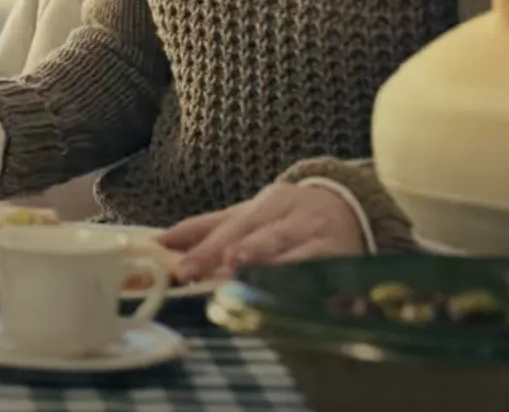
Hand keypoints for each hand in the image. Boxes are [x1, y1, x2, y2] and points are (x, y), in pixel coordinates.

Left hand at [158, 183, 365, 281]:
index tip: (184, 269)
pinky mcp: (347, 262)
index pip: (233, 228)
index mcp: (265, 205)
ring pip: (300, 256)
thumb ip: (204, 229)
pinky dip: (319, 290)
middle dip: (246, 253)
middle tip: (225, 270)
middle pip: (266, 238)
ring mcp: (323, 241)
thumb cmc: (285, 217)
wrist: (351, 204)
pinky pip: (331, 277)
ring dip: (280, 272)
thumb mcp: (246, 215)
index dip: (209, 249)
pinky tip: (303, 303)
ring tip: (258, 287)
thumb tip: (157, 243)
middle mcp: (293, 220)